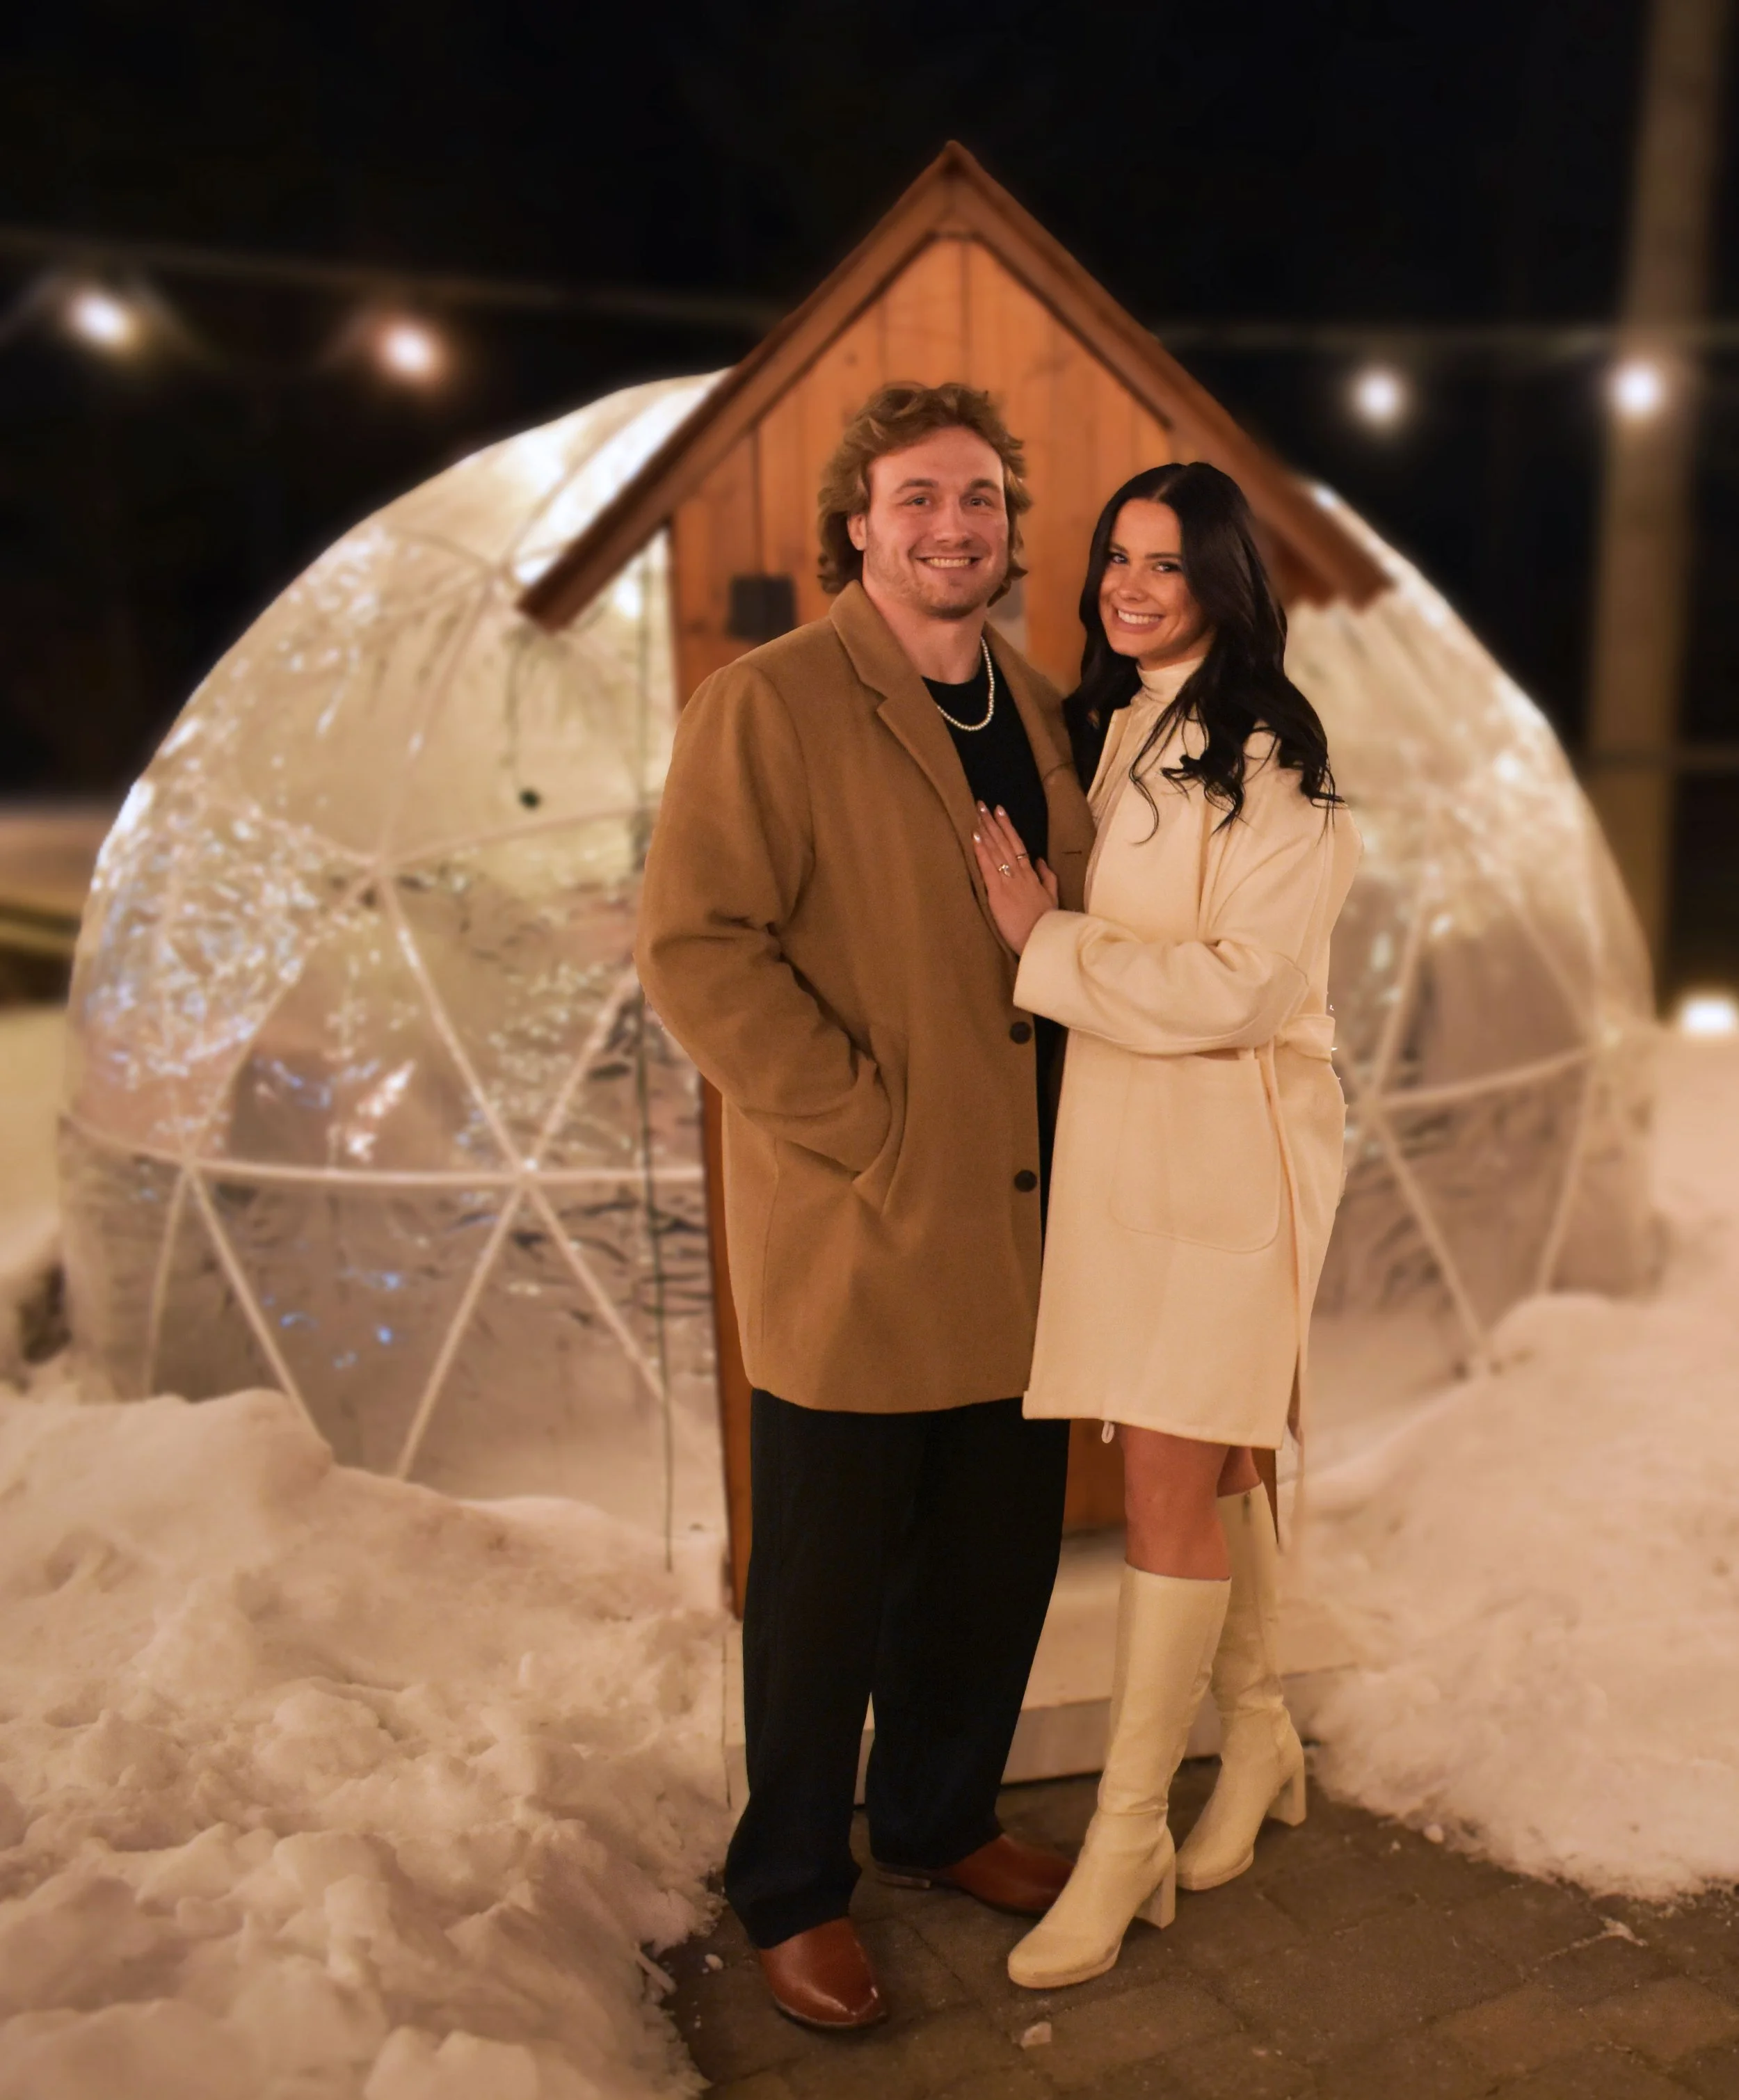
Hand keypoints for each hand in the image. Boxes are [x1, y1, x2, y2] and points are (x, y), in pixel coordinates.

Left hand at [971, 803, 1059, 954]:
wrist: (1044, 940)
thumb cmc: (1047, 923)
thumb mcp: (1052, 897)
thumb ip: (1047, 877)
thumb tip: (1041, 860)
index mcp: (1031, 875)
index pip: (1017, 845)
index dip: (1007, 827)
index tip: (1000, 811)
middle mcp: (1020, 874)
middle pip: (1005, 843)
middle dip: (992, 822)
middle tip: (981, 804)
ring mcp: (1009, 882)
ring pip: (996, 851)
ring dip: (986, 831)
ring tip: (976, 814)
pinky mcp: (998, 894)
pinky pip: (988, 868)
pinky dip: (982, 851)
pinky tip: (975, 837)